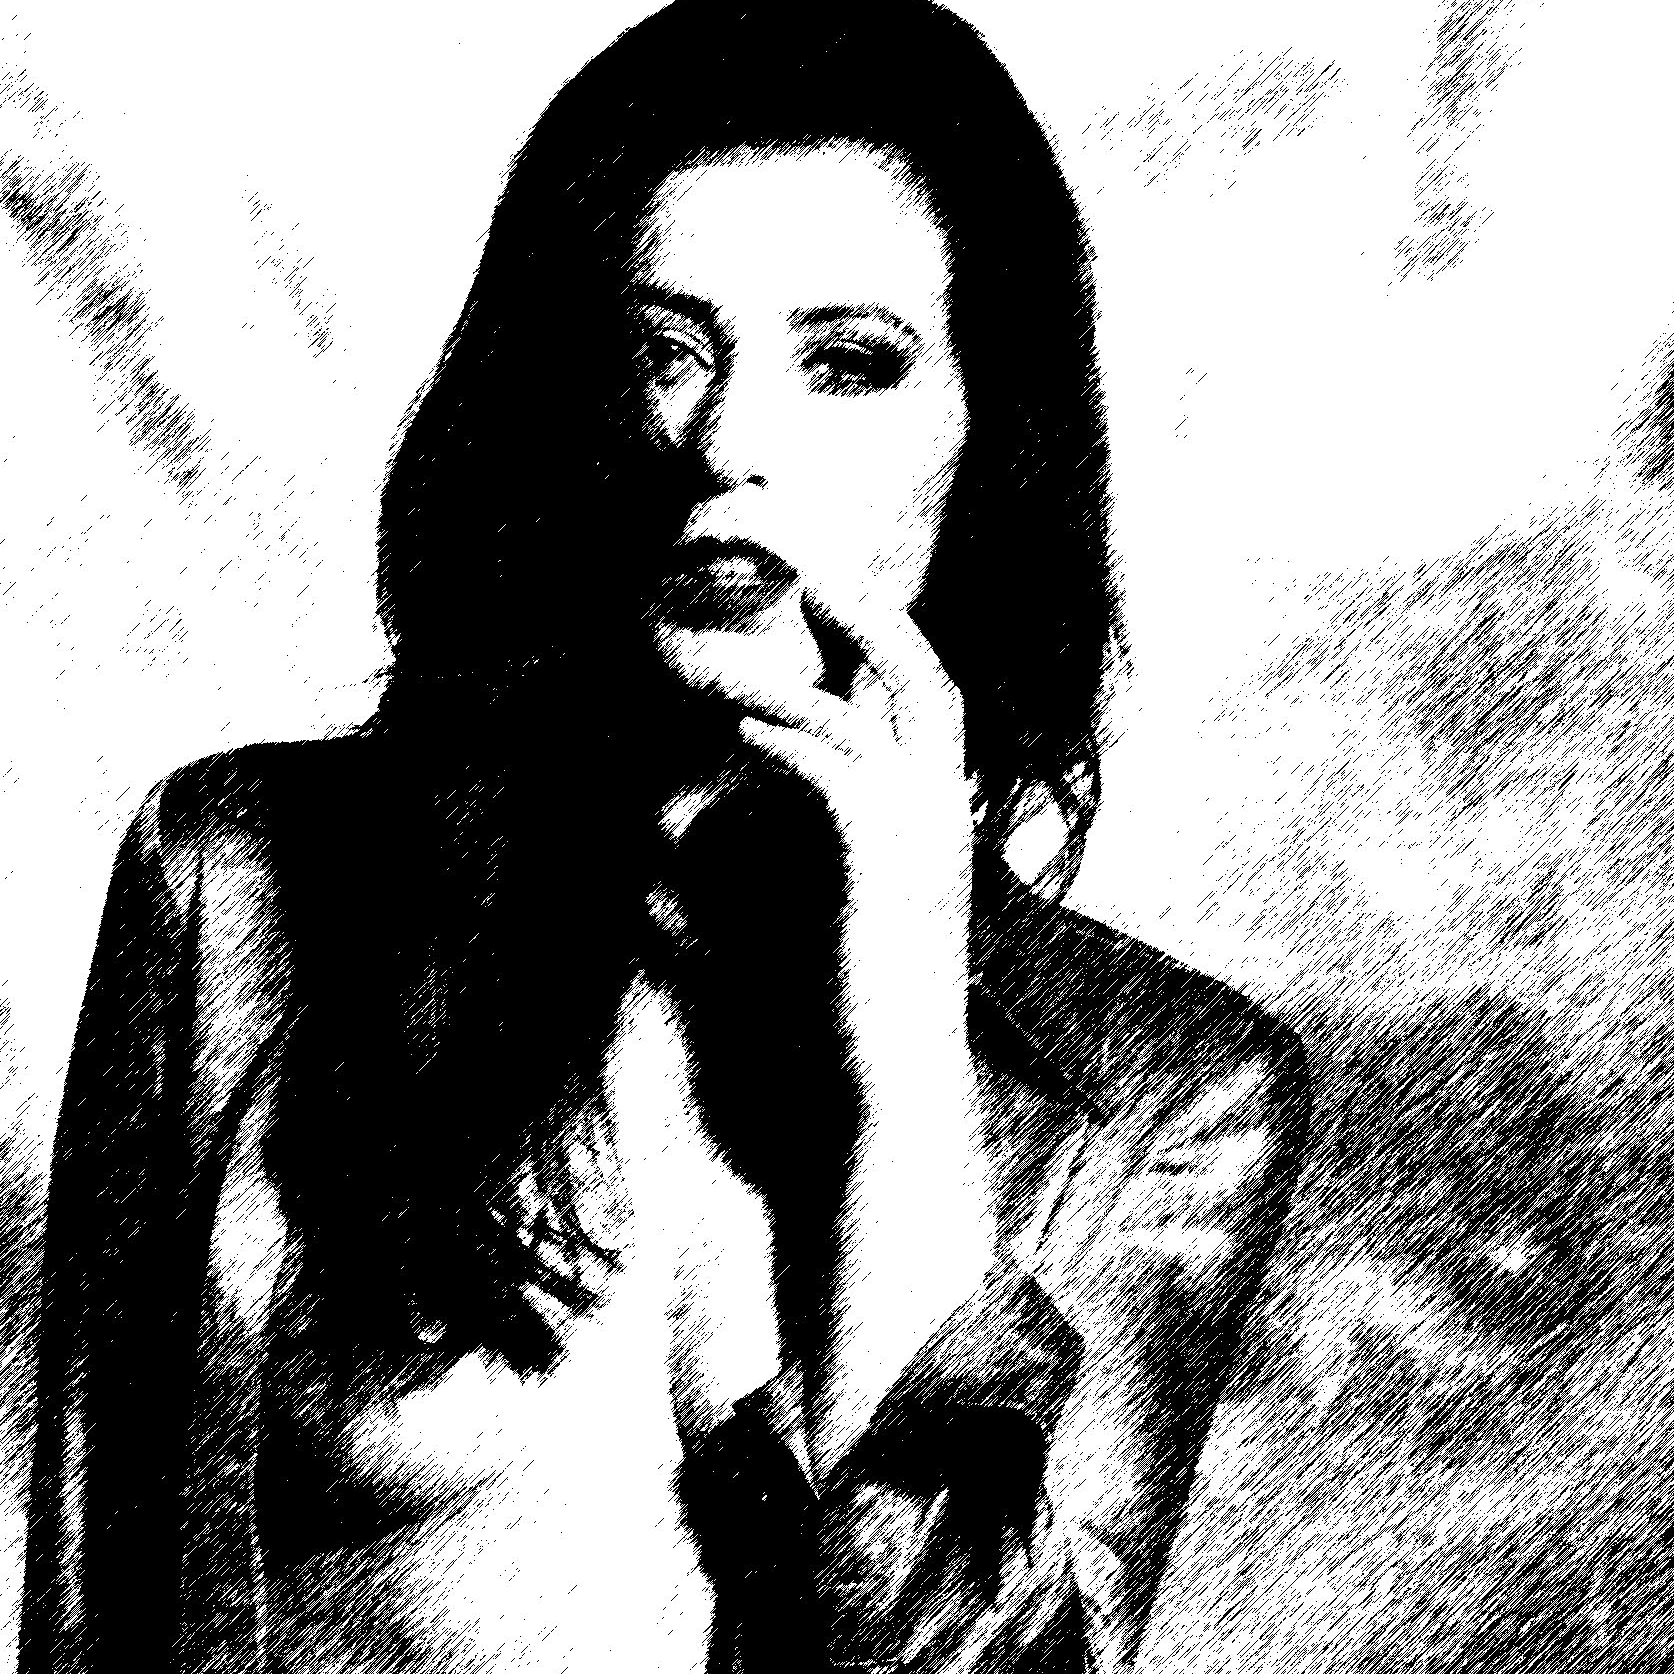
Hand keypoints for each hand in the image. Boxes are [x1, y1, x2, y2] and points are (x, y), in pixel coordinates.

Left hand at [654, 586, 976, 1123]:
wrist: (891, 1098)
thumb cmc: (862, 1030)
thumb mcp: (846, 925)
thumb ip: (826, 865)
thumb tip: (761, 825)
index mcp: (941, 833)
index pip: (931, 712)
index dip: (889, 648)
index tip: (834, 612)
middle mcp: (943, 825)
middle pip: (925, 680)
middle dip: (870, 617)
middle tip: (810, 575)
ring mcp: (919, 844)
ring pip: (868, 716)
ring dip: (793, 676)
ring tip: (730, 655)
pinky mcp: (878, 871)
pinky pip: (835, 774)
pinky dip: (788, 741)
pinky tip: (741, 731)